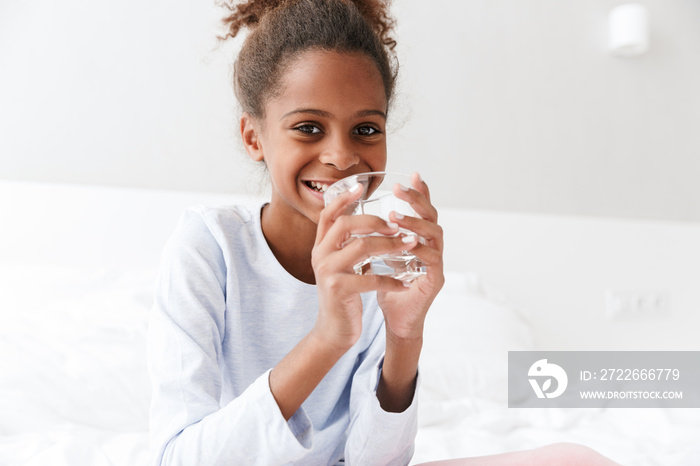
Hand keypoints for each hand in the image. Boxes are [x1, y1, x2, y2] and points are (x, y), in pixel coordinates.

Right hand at [311, 183, 414, 349]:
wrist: (334, 330)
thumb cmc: (344, 295)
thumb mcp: (341, 266)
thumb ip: (347, 245)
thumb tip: (368, 221)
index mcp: (320, 247)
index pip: (328, 214)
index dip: (343, 199)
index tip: (361, 188)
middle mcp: (319, 255)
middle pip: (346, 225)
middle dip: (375, 222)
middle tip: (396, 226)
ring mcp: (327, 272)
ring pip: (361, 248)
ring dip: (389, 246)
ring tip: (408, 246)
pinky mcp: (339, 290)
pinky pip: (370, 278)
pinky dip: (391, 279)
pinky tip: (404, 283)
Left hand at [377, 172, 444, 340]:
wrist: (396, 321)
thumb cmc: (388, 288)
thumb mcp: (379, 258)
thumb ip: (375, 238)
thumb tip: (355, 215)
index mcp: (420, 240)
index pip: (423, 211)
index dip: (420, 193)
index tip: (411, 175)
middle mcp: (432, 248)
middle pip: (433, 216)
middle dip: (418, 200)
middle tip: (401, 188)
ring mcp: (436, 263)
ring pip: (435, 234)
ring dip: (415, 222)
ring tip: (395, 216)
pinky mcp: (435, 280)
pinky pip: (432, 259)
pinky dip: (419, 249)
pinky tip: (406, 243)